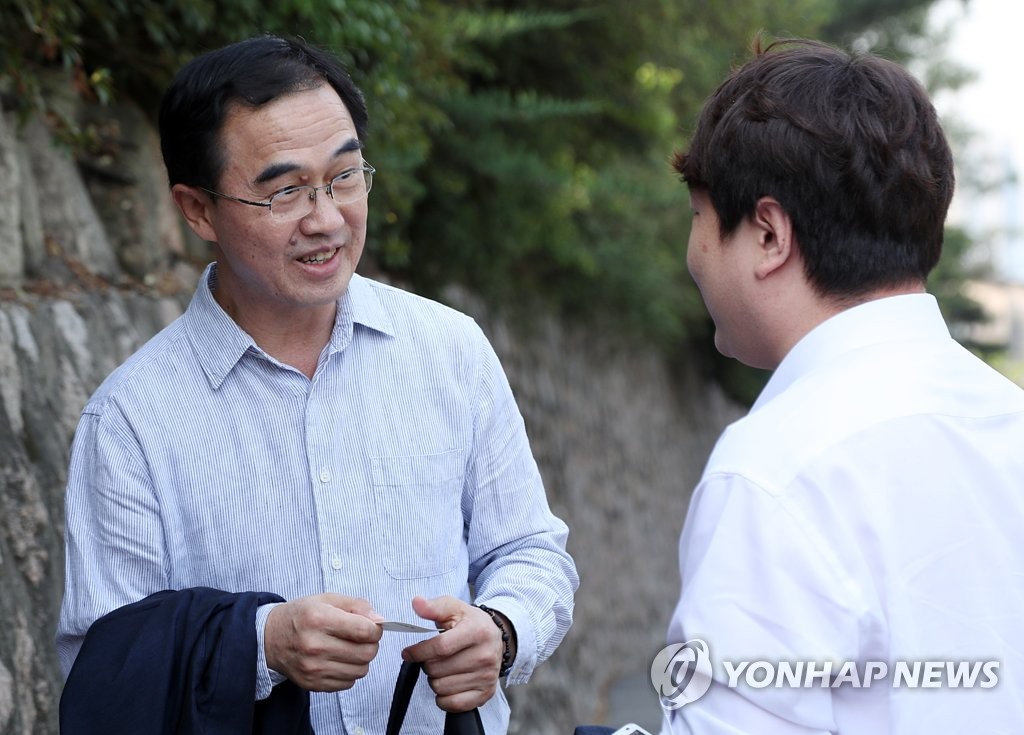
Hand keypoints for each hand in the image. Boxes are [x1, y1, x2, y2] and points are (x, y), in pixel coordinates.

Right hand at [265, 593, 383, 691]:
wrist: (269, 639)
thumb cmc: (301, 616)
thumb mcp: (327, 600)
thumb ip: (357, 606)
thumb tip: (380, 620)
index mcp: (319, 619)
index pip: (365, 630)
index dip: (375, 628)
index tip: (371, 626)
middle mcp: (315, 645)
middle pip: (366, 653)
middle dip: (371, 644)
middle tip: (362, 637)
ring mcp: (313, 668)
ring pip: (360, 670)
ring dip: (361, 659)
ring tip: (349, 648)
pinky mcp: (313, 684)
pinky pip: (348, 683)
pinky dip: (350, 672)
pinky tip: (339, 660)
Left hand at [400, 595, 506, 711]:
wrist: (497, 638)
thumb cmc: (470, 623)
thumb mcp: (454, 608)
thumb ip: (434, 606)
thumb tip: (416, 603)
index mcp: (477, 632)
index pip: (440, 647)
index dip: (419, 651)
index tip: (408, 652)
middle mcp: (485, 656)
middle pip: (437, 669)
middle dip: (427, 663)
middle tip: (433, 657)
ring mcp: (486, 677)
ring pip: (441, 687)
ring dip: (434, 679)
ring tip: (442, 668)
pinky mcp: (485, 693)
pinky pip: (452, 704)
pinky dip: (443, 697)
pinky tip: (447, 683)